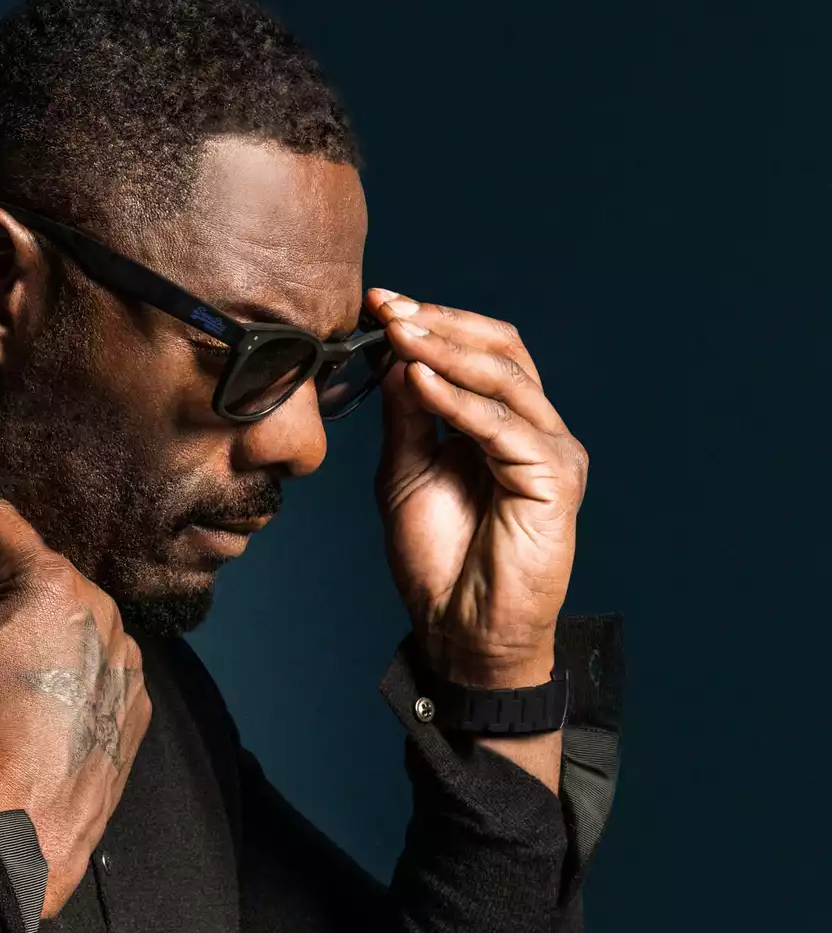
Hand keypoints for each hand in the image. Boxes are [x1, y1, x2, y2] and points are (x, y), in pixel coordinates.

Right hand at [0, 499, 151, 918]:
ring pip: (74, 617)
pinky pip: (99, 663)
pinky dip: (69, 667)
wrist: (17, 832)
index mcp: (50, 583)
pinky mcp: (137, 703)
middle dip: (0, 581)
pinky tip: (39, 702)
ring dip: (39, 625)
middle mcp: (103, 609)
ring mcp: (127, 659)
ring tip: (4, 667)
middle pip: (40, 570)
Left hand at [371, 289, 588, 695]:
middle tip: (388, 308)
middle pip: (502, 351)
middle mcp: (535, 430)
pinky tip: (419, 382)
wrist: (459, 629)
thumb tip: (394, 355)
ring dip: (446, 352)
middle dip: (441, 324)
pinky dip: (458, 400)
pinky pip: (504, 426)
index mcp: (503, 425)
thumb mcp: (406, 471)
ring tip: (399, 334)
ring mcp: (551, 452)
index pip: (479, 352)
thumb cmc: (439, 558)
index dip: (432, 322)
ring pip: (505, 379)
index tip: (377, 303)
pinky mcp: (555, 479)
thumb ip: (408, 415)